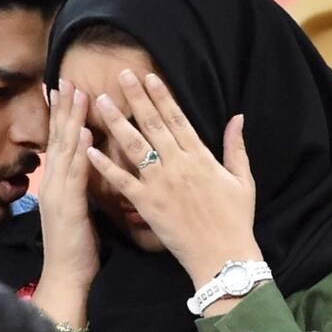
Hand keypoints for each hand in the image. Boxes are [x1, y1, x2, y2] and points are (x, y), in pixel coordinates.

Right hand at [32, 79, 97, 327]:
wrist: (66, 278)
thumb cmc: (76, 247)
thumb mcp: (77, 210)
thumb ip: (79, 186)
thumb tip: (89, 166)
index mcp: (56, 184)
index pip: (58, 142)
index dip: (62, 115)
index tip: (66, 89)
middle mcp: (52, 184)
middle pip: (58, 138)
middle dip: (63, 108)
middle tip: (68, 79)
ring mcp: (57, 194)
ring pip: (65, 150)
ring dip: (71, 120)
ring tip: (77, 94)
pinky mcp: (68, 207)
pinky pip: (75, 175)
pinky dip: (80, 153)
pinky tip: (85, 134)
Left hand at [86, 70, 261, 288]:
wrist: (223, 256)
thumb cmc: (236, 219)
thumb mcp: (243, 180)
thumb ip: (236, 147)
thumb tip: (237, 118)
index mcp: (200, 157)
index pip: (177, 119)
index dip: (162, 96)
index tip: (148, 77)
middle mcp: (178, 165)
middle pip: (153, 124)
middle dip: (136, 98)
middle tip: (120, 76)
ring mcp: (160, 184)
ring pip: (134, 146)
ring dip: (116, 122)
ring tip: (100, 101)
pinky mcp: (146, 205)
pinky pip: (121, 181)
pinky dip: (104, 165)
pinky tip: (89, 149)